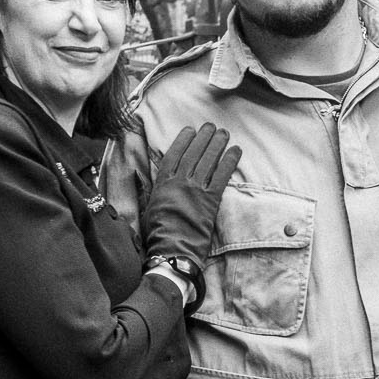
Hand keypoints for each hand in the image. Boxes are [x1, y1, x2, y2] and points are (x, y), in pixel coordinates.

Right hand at [143, 123, 241, 273]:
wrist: (172, 251)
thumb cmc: (157, 234)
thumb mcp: (148, 208)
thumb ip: (150, 190)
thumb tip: (142, 178)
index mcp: (162, 183)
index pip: (174, 154)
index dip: (184, 140)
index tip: (191, 130)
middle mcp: (179, 182)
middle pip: (193, 153)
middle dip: (203, 137)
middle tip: (211, 126)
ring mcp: (195, 190)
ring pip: (208, 160)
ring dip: (217, 144)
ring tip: (224, 133)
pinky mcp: (210, 200)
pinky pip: (221, 176)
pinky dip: (229, 161)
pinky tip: (235, 151)